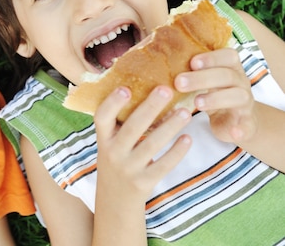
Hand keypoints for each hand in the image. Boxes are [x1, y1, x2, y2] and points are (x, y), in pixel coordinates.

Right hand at [94, 86, 191, 203]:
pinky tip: (188, 138)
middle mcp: (112, 153)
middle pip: (132, 127)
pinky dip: (177, 151)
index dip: (112, 103)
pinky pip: (163, 165)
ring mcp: (128, 168)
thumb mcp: (110, 143)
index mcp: (103, 139)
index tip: (125, 88)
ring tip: (185, 112)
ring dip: (170, 127)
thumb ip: (120, 123)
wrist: (115, 202)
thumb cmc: (117, 161)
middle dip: (150, 107)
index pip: (102, 118)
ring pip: (151, 145)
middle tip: (166, 89)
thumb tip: (143, 87)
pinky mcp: (144, 182)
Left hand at [175, 48, 255, 143]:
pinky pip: (247, 125)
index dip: (211, 58)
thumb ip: (187, 71)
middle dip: (202, 78)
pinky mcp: (246, 123)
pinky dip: (241, 128)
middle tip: (179, 83)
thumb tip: (151, 58)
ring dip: (217, 98)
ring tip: (197, 103)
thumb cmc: (212, 93)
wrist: (235, 119)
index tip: (192, 62)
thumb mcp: (203, 80)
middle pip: (226, 75)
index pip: (228, 56)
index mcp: (230, 68)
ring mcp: (244, 103)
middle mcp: (239, 82)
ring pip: (238, 96)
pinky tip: (233, 131)